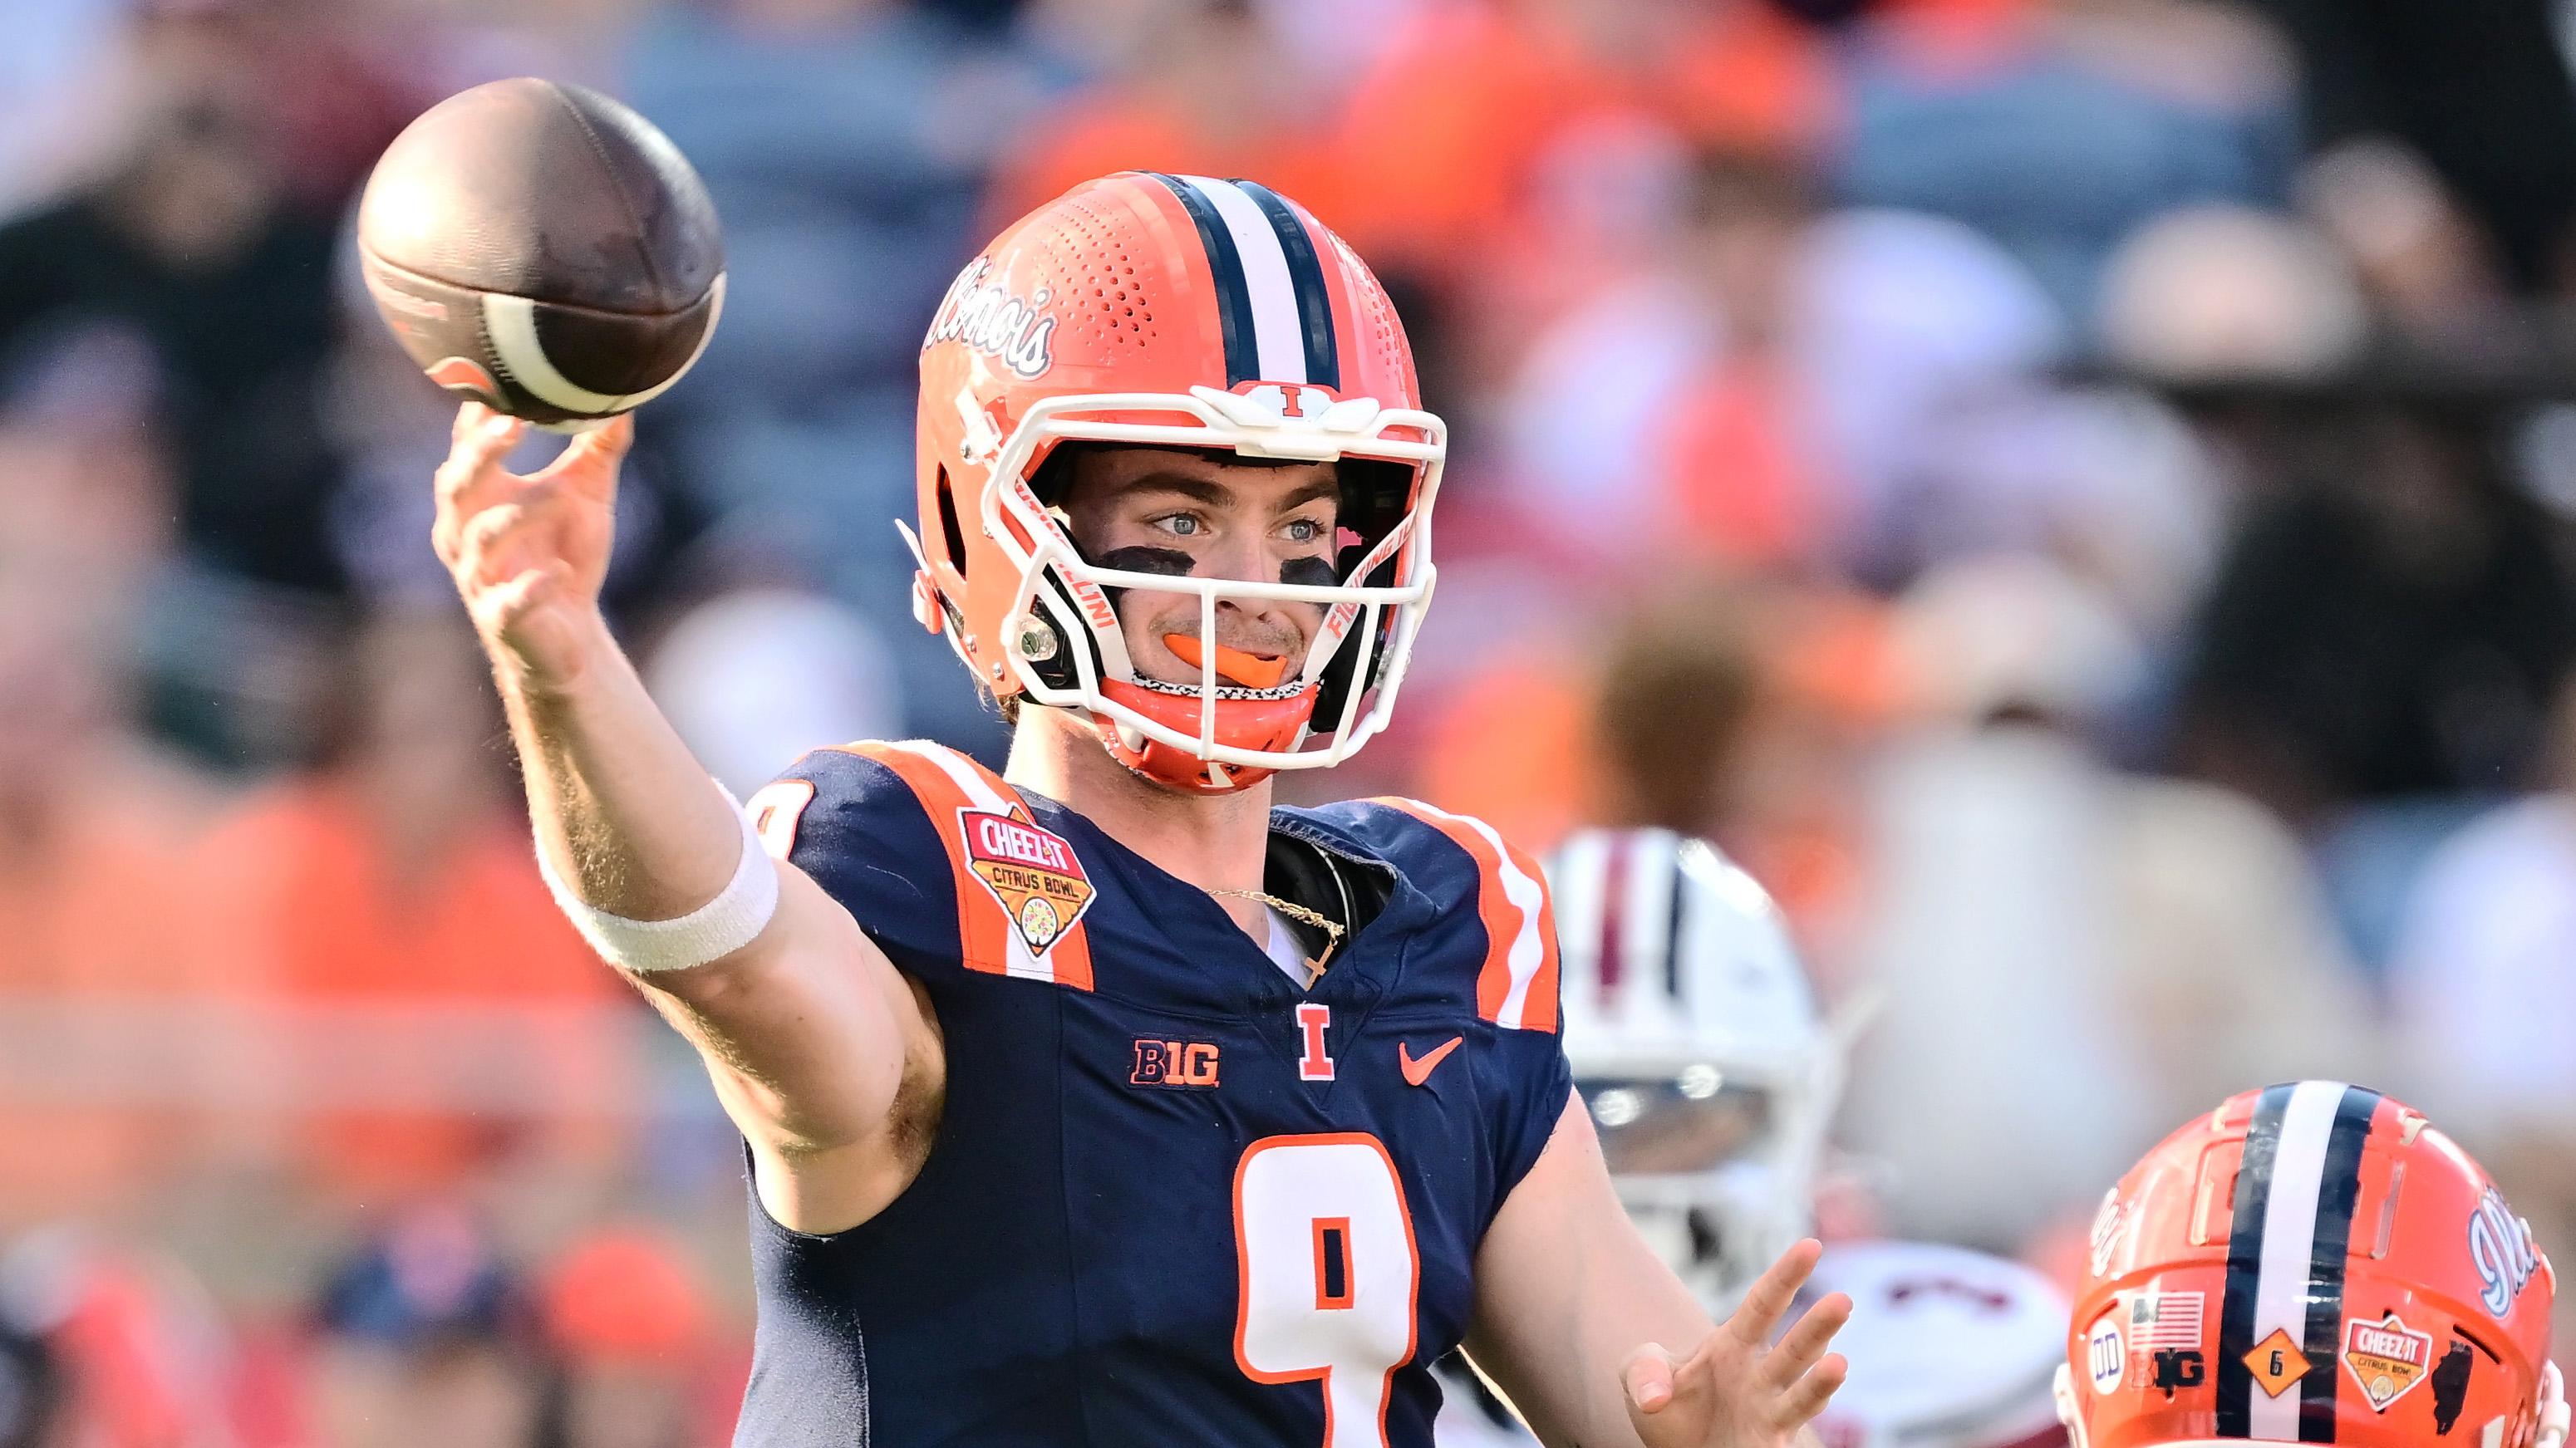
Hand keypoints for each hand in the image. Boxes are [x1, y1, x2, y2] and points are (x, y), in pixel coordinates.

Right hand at [430, 403, 630, 693]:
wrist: (570, 632)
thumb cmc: (566, 551)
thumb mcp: (585, 494)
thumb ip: (599, 447)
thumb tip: (623, 395)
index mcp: (481, 497)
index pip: (468, 447)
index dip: (478, 417)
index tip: (497, 379)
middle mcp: (467, 532)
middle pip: (457, 485)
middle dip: (480, 454)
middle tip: (512, 424)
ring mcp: (480, 576)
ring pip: (483, 539)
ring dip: (519, 515)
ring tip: (560, 497)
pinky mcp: (501, 618)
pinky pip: (508, 601)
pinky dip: (532, 587)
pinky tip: (558, 574)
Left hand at [1621, 1239, 1851, 1447]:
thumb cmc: (1665, 1404)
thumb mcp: (1639, 1375)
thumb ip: (1643, 1371)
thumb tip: (1654, 1398)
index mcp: (1734, 1344)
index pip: (1763, 1304)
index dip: (1786, 1276)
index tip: (1811, 1246)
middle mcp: (1760, 1375)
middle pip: (1794, 1348)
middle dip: (1817, 1326)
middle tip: (1843, 1300)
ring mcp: (1768, 1412)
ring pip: (1802, 1394)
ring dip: (1821, 1381)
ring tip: (1840, 1363)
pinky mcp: (1767, 1446)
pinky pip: (1788, 1439)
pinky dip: (1797, 1431)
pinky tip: (1812, 1423)